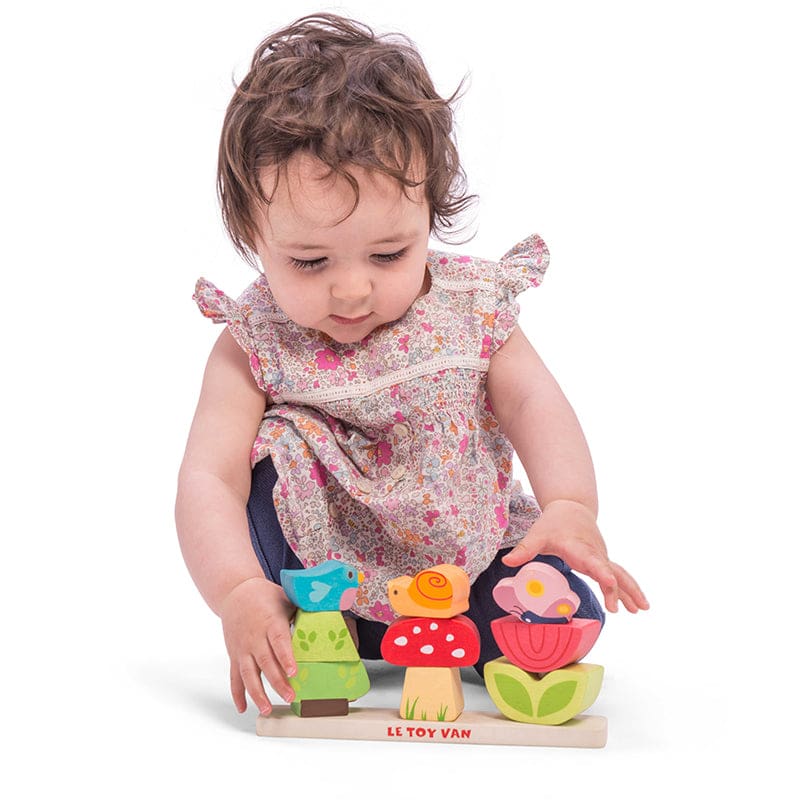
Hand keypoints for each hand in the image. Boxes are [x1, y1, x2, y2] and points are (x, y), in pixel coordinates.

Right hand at [219, 577, 296, 714]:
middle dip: (277, 681)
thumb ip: (304, 610)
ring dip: (257, 693)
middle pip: (265, 662)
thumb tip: (330, 616)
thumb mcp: (286, 598)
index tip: (294, 671)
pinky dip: (237, 694)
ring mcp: (242, 648)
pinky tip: (243, 708)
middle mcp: (255, 637)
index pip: (278, 640)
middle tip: (290, 697)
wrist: (236, 593)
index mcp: (270, 622)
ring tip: (267, 709)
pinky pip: (234, 677)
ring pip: (248, 674)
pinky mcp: (234, 655)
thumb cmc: (266, 596)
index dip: (286, 656)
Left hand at [501, 499, 648, 613]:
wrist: (572, 508)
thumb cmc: (554, 523)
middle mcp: (594, 553)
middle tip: (628, 608)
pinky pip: (618, 575)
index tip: (610, 583)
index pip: (592, 560)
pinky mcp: (602, 560)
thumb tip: (507, 562)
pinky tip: (634, 605)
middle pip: (612, 571)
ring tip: (642, 609)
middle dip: (621, 588)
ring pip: (620, 574)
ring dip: (631, 591)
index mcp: (579, 547)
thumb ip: (524, 549)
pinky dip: (627, 589)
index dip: (601, 572)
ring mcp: (601, 557)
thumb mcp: (537, 534)